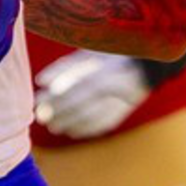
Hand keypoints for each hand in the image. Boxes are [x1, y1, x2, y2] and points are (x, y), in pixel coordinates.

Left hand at [34, 49, 156, 140]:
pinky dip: (86, 129)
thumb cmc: (111, 54)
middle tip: (42, 117)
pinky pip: (104, 124)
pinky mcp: (124, 111)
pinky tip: (72, 132)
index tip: (39, 101)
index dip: (57, 97)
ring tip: (54, 127)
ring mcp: (121, 101)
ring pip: (91, 118)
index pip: (74, 88)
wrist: (146, 64)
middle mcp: (113, 87)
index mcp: (103, 70)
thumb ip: (64, 66)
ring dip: (70, 124)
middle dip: (59, 113)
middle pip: (81, 105)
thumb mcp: (89, 53)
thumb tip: (41, 81)